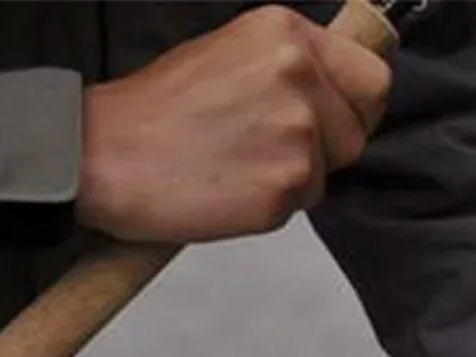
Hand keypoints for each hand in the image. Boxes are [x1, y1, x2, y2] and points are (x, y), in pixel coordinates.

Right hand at [77, 5, 389, 242]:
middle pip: (356, 131)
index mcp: (285, 34)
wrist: (104, 155)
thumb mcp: (229, 56)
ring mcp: (297, 132)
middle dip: (327, 147)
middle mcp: (299, 76)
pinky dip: (273, 204)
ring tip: (238, 164)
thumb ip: (289, 68)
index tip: (339, 118)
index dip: (357, 105)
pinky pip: (302, 203)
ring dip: (295, 177)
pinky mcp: (287, 184)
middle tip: (270, 148)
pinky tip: (230, 186)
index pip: (371, 76)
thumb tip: (335, 92)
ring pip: (329, 171)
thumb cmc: (154, 112)